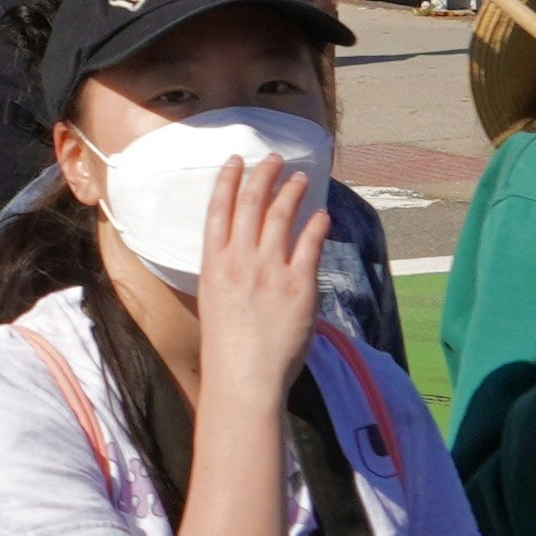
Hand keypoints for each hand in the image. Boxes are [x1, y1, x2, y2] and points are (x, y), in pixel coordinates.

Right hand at [188, 139, 330, 391]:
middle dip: (263, 176)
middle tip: (273, 159)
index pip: (219, 209)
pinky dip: (316, 225)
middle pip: (251, 204)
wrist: (244, 376)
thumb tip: (241, 254)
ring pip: (281, 216)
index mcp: (213, 263)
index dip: (228, 180)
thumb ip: (226, 273)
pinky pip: (310, 245)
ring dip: (291, 191)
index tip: (237, 161)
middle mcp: (239, 260)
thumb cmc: (226, 347)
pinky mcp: (298, 285)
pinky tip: (322, 214)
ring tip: (300, 177)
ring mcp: (269, 270)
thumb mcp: (214, 300)